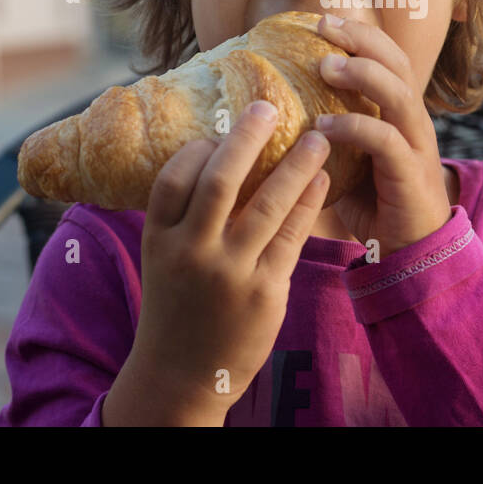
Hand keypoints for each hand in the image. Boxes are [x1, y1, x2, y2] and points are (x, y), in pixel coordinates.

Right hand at [112, 101, 331, 423]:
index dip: (200, 147)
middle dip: (247, 137)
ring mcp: (230, 274)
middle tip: (269, 106)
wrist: (182, 377)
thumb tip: (215, 153)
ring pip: (268, 204)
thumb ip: (184, 216)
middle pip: (220, 180)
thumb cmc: (177, 305)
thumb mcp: (164, 259)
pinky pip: (293, 235)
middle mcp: (192, 253)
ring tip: (318, 138)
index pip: (174, 177)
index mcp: (160, 240)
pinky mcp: (265, 292)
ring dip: (296, 165)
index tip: (222, 129)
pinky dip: (309, 202)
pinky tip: (322, 180)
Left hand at [315, 14, 451, 255]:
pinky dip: (355, 128)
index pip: (387, 56)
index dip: (359, 34)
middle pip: (396, 63)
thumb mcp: (348, 155)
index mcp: (398, 111)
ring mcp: (415, 144)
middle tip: (324, 27)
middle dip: (361, 39)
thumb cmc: (372, 200)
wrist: (410, 249)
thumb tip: (273, 107)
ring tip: (325, 68)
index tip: (321, 20)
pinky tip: (323, 126)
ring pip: (398, 94)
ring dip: (362, 75)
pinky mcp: (410, 173)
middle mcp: (412, 120)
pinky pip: (387, 141)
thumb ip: (328, 128)